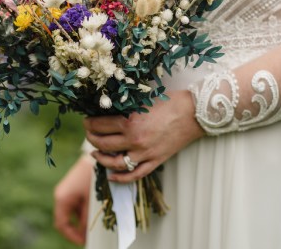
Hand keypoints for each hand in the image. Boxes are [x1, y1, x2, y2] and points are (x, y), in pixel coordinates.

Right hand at [53, 154, 92, 245]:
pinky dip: (80, 212)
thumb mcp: (91, 201)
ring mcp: (65, 191)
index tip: (83, 242)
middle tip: (88, 237)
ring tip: (92, 226)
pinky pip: (73, 205)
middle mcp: (60, 195)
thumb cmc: (93, 178)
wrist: (96, 157)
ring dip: (79, 221)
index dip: (71, 236)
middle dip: (76, 230)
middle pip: (64, 220)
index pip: (61, 224)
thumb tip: (85, 234)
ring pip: (70, 213)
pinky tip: (91, 213)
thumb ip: (86, 219)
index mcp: (62, 199)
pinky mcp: (71, 188)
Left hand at [84, 89, 203, 182]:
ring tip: (94, 154)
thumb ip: (125, 108)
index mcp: (129, 121)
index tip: (86, 122)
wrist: (193, 113)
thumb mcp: (141, 101)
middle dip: (91, 139)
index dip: (88, 124)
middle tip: (89, 134)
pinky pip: (134, 174)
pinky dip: (120, 178)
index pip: (99, 126)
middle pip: (102, 144)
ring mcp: (144, 153)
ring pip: (114, 162)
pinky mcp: (155, 161)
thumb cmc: (168, 102)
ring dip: (100, 159)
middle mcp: (134, 140)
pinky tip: (111, 176)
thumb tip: (106, 111)